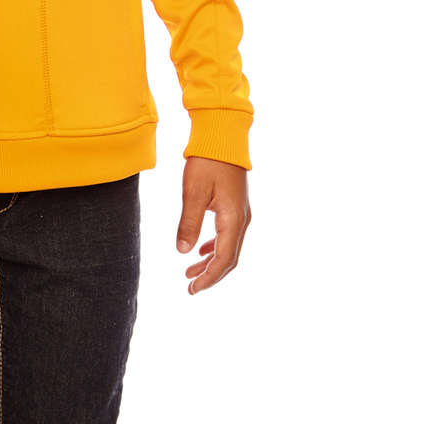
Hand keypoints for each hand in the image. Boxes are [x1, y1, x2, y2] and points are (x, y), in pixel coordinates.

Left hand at [176, 156, 250, 294]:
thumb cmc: (207, 161)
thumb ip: (189, 223)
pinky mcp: (235, 205)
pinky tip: (202, 250)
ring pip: (228, 247)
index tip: (192, 289)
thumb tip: (183, 252)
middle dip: (210, 274)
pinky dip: (215, 246)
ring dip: (211, 261)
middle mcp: (242, 220)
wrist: (222, 136)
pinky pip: (227, 234)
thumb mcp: (194, 192)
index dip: (208, 278)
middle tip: (190, 286)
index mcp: (233, 220)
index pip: (224, 259)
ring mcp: (240, 212)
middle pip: (229, 258)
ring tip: (190, 272)